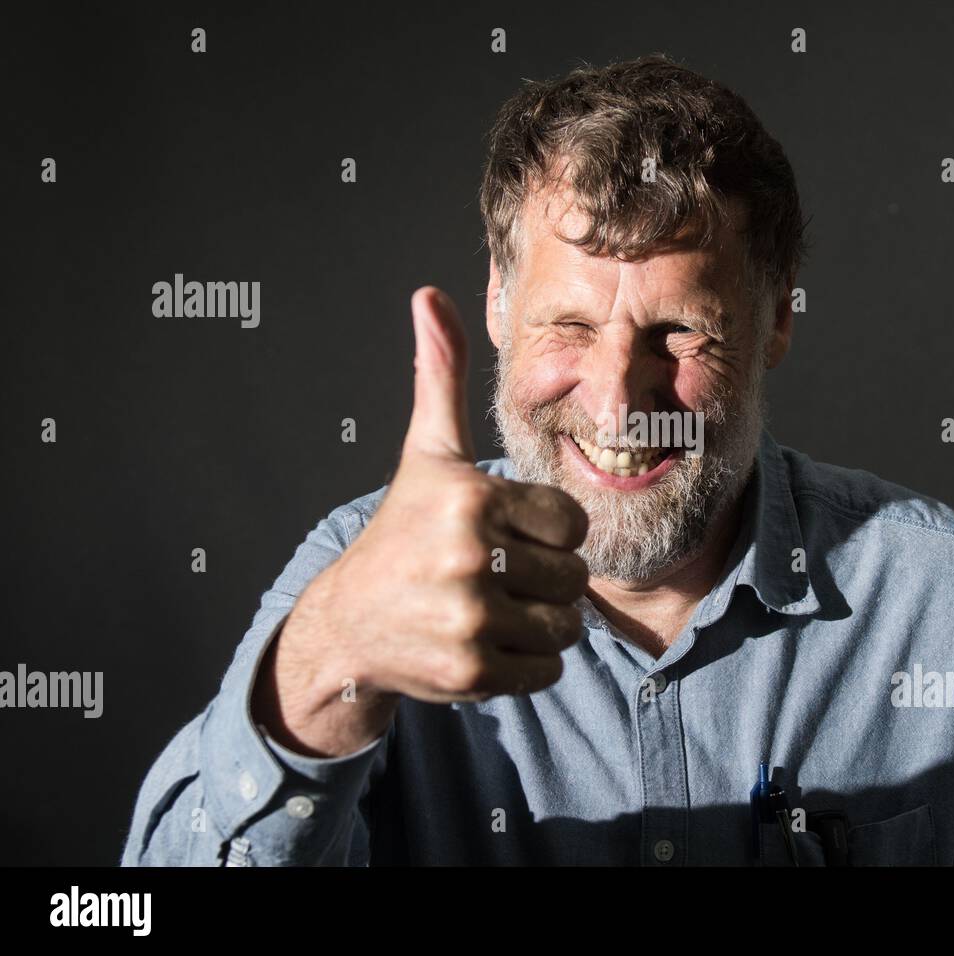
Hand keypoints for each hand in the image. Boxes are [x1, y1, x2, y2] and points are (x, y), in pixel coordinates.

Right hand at [255, 287, 588, 756]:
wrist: (350, 623)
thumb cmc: (402, 531)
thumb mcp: (427, 452)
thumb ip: (441, 376)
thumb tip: (430, 295)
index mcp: (471, 497)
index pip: (573, 522)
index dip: (549, 531)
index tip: (509, 532)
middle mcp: (470, 558)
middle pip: (574, 577)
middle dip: (547, 579)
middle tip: (501, 575)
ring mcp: (469, 620)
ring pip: (566, 626)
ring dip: (541, 622)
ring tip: (496, 608)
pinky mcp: (471, 673)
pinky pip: (546, 671)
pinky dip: (528, 663)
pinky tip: (487, 641)